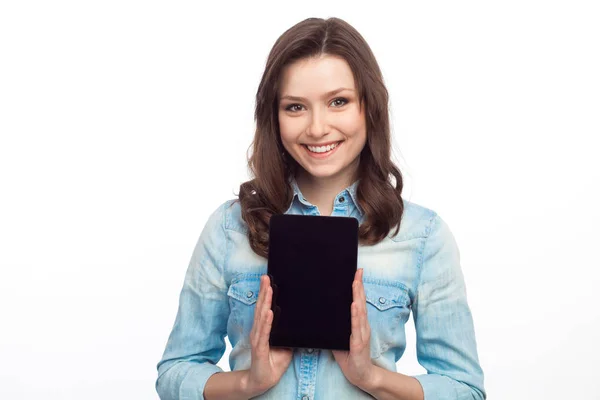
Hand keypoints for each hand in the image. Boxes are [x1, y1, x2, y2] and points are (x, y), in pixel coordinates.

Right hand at [244, 275, 292, 395]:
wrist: (261, 382)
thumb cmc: (273, 364)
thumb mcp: (286, 347)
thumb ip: (290, 335)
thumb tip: (300, 325)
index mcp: (264, 329)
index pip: (265, 308)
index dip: (266, 294)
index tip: (270, 281)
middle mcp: (259, 331)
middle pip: (261, 308)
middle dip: (264, 292)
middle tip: (266, 277)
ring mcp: (258, 339)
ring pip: (261, 317)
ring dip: (265, 302)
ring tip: (269, 288)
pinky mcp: (260, 348)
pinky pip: (265, 333)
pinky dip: (267, 322)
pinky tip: (270, 312)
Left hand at [332, 268, 377, 389]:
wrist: (362, 376)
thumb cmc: (350, 357)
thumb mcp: (339, 339)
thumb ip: (333, 328)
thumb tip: (320, 316)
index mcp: (357, 323)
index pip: (357, 302)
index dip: (357, 287)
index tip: (356, 273)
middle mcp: (362, 326)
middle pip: (360, 302)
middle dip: (359, 286)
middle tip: (357, 272)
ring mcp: (361, 334)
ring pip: (360, 311)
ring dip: (357, 297)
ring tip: (356, 283)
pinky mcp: (359, 343)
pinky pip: (357, 327)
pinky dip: (356, 316)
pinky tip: (354, 306)